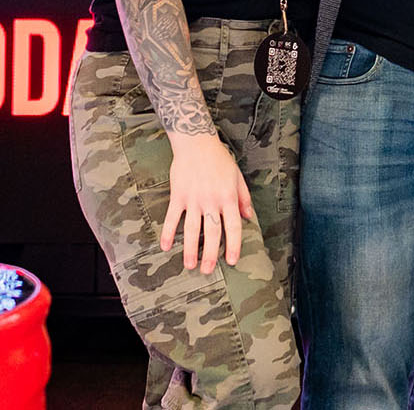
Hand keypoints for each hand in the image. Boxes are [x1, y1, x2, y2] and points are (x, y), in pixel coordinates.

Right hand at [160, 132, 254, 271]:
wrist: (196, 143)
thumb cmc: (219, 159)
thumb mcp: (237, 177)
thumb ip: (243, 198)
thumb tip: (249, 216)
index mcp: (228, 197)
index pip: (233, 226)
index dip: (234, 245)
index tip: (232, 260)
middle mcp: (211, 201)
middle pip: (212, 232)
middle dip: (211, 254)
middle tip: (208, 271)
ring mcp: (193, 199)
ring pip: (192, 229)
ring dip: (190, 249)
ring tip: (189, 265)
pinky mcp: (178, 196)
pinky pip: (172, 217)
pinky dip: (167, 232)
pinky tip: (164, 246)